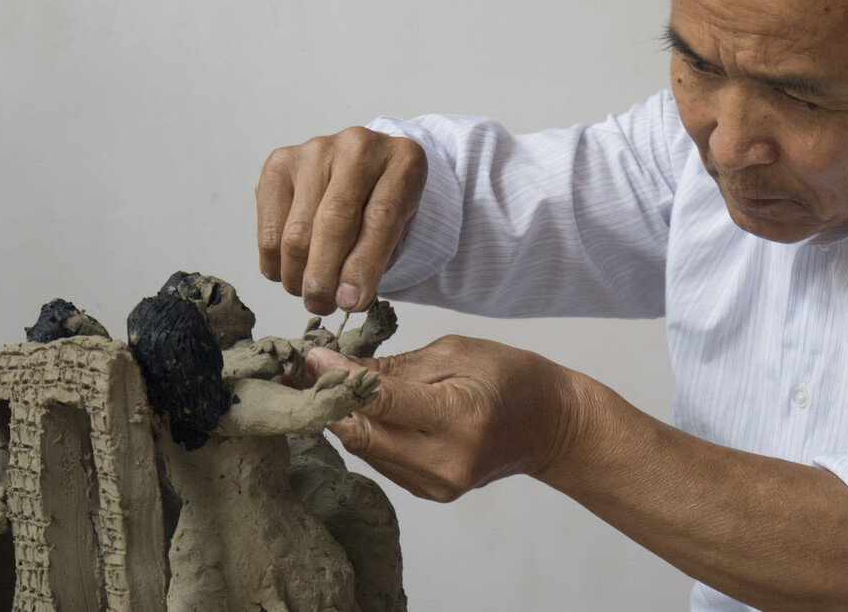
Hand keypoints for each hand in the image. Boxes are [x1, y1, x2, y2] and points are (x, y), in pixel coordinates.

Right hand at [256, 127, 426, 313]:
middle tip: (322, 306)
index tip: (352, 303)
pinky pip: (270, 226)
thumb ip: (378, 261)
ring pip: (296, 230)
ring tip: (310, 292)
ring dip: (298, 275)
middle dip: (324, 276)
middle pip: (333, 221)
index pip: (381, 217)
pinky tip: (290, 270)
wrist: (366, 170)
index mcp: (404, 159)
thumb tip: (345, 300)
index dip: (364, 266)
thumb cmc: (384, 204)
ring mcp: (315, 150)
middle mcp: (358, 146)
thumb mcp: (400, 231)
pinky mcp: (279, 162)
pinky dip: (275, 261)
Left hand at [310, 337, 592, 501]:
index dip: (335, 379)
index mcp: (460, 418)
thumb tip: (331, 366)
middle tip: (297, 372)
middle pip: (361, 435)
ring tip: (320, 385)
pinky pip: (380, 460)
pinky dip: (364, 433)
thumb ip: (392, 366)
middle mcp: (446, 461)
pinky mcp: (429, 493)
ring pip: (364, 450)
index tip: (306, 358)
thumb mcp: (454, 353)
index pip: (380, 402)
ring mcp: (437, 485)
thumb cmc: (509, 376)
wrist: (550, 426)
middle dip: (325, 402)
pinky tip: (355, 409)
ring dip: (339, 418)